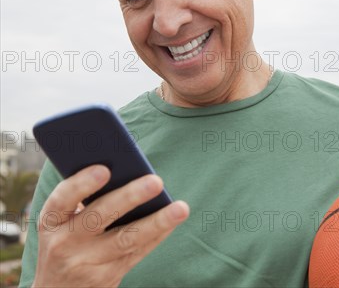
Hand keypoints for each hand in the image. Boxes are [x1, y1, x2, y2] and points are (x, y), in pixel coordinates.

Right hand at [32, 165, 188, 287]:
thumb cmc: (66, 240)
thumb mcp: (61, 223)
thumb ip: (84, 198)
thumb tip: (125, 168)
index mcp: (51, 221)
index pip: (62, 200)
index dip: (81, 185)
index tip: (104, 169)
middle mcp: (65, 243)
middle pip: (99, 217)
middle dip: (129, 198)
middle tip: (155, 181)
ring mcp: (86, 263)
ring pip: (126, 239)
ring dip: (157, 222)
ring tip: (181, 208)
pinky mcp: (107, 277)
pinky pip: (138, 252)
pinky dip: (158, 234)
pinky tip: (174, 219)